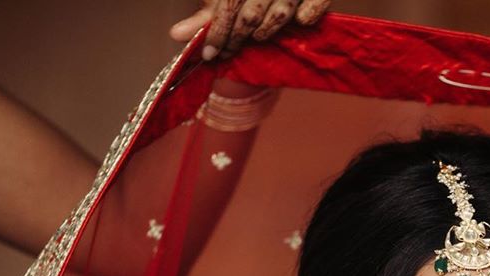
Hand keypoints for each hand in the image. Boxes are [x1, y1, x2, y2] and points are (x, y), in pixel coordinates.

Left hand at [169, 0, 331, 60]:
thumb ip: (204, 17)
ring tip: (256, 37)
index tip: (210, 54)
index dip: (217, 32)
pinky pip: (313, 9)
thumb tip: (176, 36)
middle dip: (237, 38)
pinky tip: (298, 21)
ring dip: (267, 31)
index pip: (228, 6)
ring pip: (280, 15)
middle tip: (228, 52)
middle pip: (250, 14)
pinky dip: (306, 18)